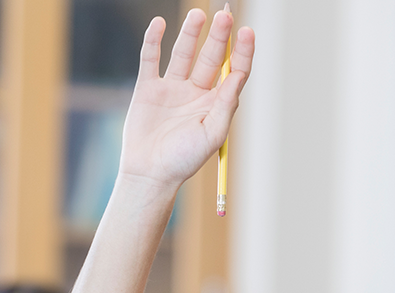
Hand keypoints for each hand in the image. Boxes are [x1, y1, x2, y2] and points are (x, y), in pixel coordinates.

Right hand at [117, 9, 254, 189]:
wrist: (149, 174)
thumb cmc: (184, 160)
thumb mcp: (213, 134)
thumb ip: (226, 104)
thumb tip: (237, 75)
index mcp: (216, 104)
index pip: (233, 71)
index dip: (242, 52)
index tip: (246, 33)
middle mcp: (196, 92)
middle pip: (211, 57)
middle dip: (219, 37)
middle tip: (225, 15)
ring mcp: (171, 88)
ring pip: (184, 54)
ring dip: (191, 33)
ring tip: (199, 14)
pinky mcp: (148, 89)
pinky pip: (151, 59)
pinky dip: (153, 41)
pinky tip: (159, 23)